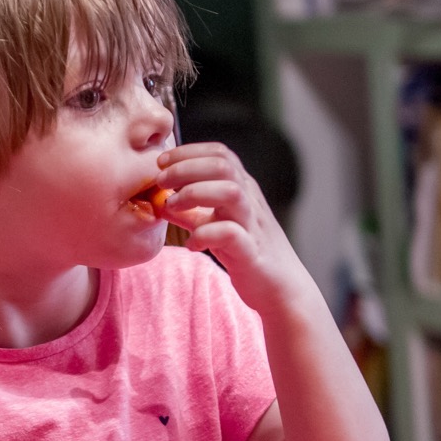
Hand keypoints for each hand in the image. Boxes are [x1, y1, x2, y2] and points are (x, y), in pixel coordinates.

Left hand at [156, 142, 311, 316]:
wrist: (280, 287)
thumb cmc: (245, 252)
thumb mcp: (215, 225)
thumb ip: (191, 213)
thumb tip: (160, 202)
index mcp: (243, 188)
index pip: (219, 153)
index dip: (187, 152)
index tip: (161, 162)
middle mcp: (250, 200)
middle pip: (222, 165)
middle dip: (185, 168)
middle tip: (160, 182)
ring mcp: (252, 224)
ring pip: (230, 192)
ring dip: (194, 193)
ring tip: (172, 207)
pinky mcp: (251, 251)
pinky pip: (230, 233)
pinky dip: (205, 235)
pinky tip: (192, 243)